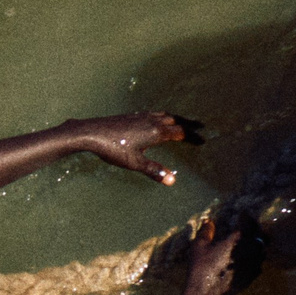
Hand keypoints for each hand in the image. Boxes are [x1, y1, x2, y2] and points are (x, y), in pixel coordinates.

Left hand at [66, 111, 200, 185]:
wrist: (91, 132)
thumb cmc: (113, 149)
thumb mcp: (135, 163)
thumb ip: (154, 170)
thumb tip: (173, 181)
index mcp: (155, 131)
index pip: (180, 133)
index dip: (193, 137)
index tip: (203, 141)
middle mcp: (151, 121)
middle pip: (175, 120)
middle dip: (188, 124)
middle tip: (201, 126)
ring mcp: (141, 116)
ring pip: (164, 115)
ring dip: (176, 118)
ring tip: (182, 122)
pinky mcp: (132, 115)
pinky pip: (153, 113)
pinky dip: (163, 116)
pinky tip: (157, 120)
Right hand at [182, 215, 263, 294]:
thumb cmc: (200, 269)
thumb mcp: (199, 247)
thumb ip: (206, 231)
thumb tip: (209, 221)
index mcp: (239, 240)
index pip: (249, 223)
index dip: (247, 217)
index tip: (242, 214)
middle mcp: (250, 251)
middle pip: (261, 235)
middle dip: (256, 229)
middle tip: (248, 226)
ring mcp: (253, 265)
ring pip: (262, 250)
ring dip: (257, 243)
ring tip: (248, 241)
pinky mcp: (252, 277)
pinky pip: (259, 263)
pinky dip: (255, 257)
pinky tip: (246, 258)